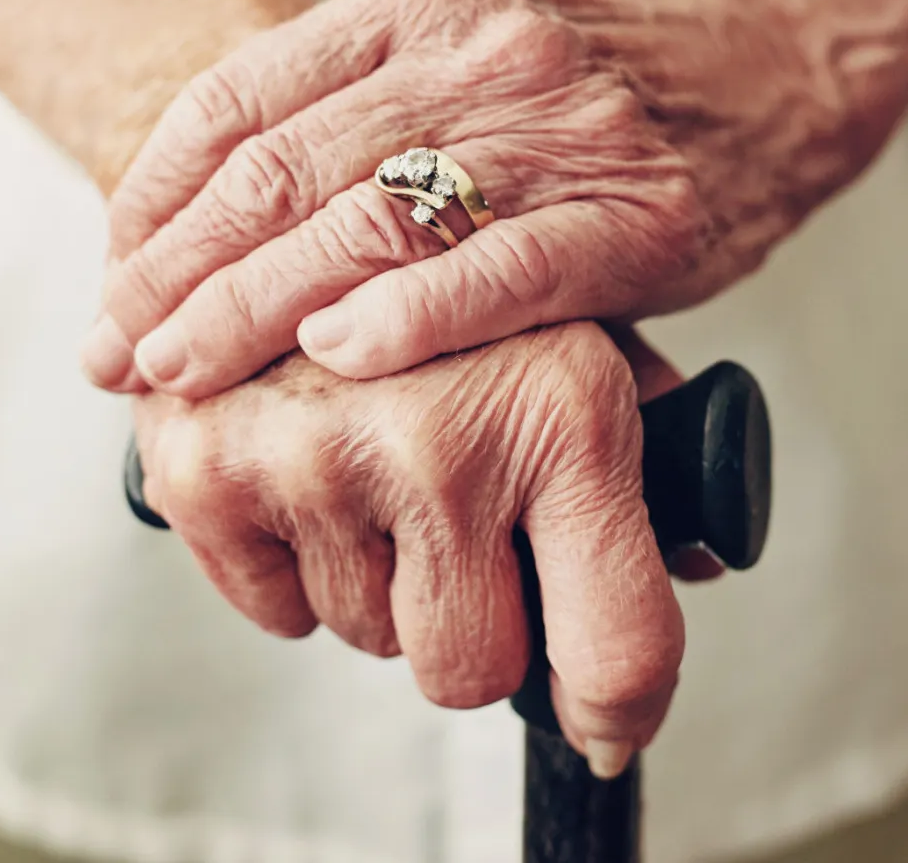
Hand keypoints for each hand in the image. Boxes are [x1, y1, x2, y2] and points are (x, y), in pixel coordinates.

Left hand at [84, 0, 835, 398]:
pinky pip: (502, 270)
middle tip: (113, 353)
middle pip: (284, 169)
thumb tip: (187, 239)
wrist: (761, 68)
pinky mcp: (633, 214)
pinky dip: (411, 316)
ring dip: (255, 309)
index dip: (154, 200)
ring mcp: (558, 126)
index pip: (239, 100)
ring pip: (370, 220)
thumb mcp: (447, 60)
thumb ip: (338, 119)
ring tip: (183, 373)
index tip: (108, 280)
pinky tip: (337, 356)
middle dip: (179, 274)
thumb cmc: (575, 92)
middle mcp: (476, 45)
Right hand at [132, 322, 697, 776]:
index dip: (612, 709)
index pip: (615, 647)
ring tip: (369, 463)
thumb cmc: (454, 275)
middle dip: (468, 622)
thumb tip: (702, 557)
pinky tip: (302, 469)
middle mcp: (443, 439)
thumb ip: (642, 450)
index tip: (601, 729)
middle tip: (455, 534)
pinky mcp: (205, 472)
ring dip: (375, 577)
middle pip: (473, 670)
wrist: (284, 180)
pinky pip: (276, 612)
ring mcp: (317, 458)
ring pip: (368, 636)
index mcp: (566, 410)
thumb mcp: (574, 332)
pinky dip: (290, 563)